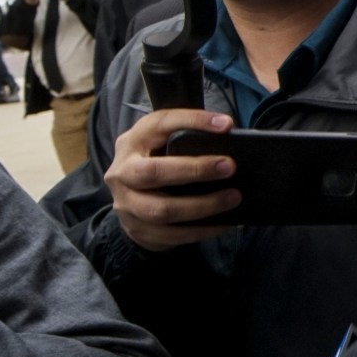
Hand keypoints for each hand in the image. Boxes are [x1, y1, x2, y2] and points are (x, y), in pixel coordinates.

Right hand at [105, 108, 239, 251]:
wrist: (130, 202)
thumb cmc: (157, 164)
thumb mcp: (162, 144)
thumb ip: (186, 139)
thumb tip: (230, 137)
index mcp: (132, 142)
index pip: (160, 124)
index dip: (193, 121)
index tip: (226, 125)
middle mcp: (122, 172)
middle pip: (154, 172)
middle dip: (194, 170)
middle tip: (229, 167)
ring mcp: (127, 204)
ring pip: (163, 209)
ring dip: (203, 205)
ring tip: (233, 197)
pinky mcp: (138, 230)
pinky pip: (172, 235)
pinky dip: (201, 230)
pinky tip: (223, 223)